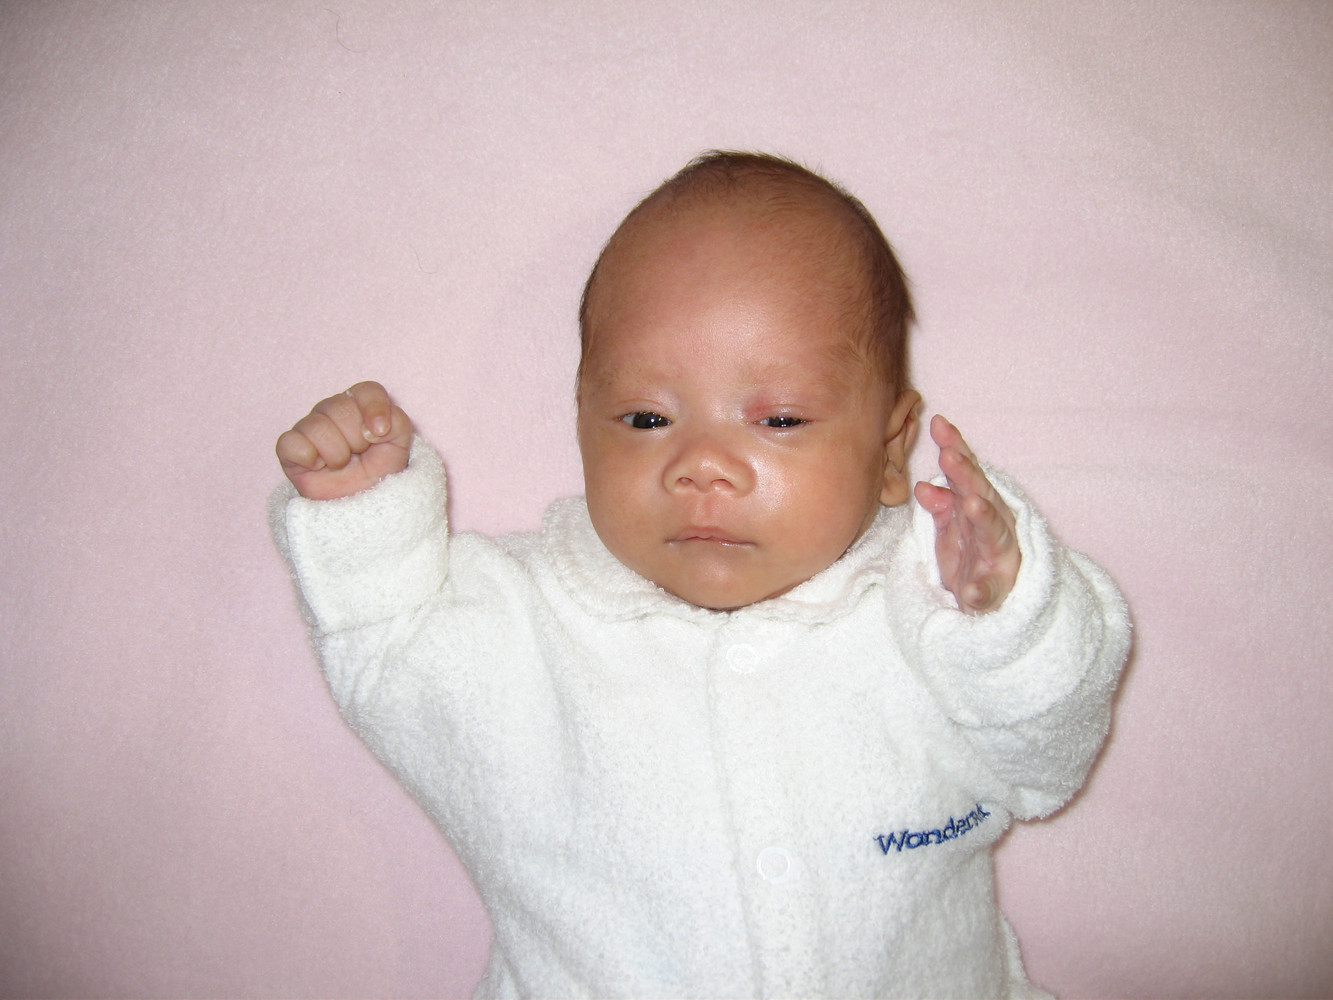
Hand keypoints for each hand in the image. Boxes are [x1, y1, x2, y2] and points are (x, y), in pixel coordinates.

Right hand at [276, 381, 413, 499]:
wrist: (363, 501)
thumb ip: (397, 423)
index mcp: (360, 404)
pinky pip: (291, 442)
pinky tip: (317, 466)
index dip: (374, 410)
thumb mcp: (400, 445)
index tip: (378, 435)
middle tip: (358, 455)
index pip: (366, 391)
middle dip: (356, 440)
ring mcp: (309, 426)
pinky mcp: (289, 447)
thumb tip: (371, 427)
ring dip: (336, 454)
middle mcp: (332, 409)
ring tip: (340, 463)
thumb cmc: (379, 469)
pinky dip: (309, 458)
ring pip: (318, 427)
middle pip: (341, 408)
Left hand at [913, 415, 1019, 614]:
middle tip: (950, 455)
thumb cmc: (971, 557)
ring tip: (971, 505)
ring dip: (983, 518)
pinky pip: (986, 590)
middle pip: (981, 494)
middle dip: (967, 475)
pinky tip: (969, 590)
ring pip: (993, 534)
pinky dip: (978, 590)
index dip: (956, 448)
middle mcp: (993, 526)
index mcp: (979, 507)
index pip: (967, 473)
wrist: (990, 604)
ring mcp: (996, 558)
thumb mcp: (951, 529)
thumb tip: (922, 486)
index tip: (939, 424)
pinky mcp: (993, 591)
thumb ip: (940, 506)